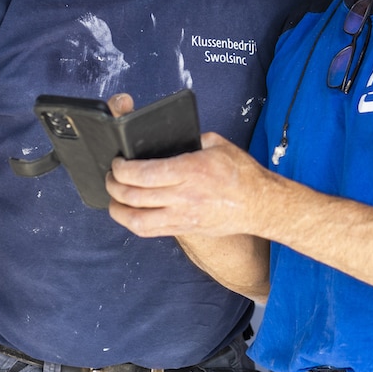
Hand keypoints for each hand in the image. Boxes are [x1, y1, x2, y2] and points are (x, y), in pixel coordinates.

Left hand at [106, 132, 270, 238]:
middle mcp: (184, 196)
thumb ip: (190, 141)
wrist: (260, 205)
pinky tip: (130, 212)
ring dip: (118, 210)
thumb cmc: (242, 174)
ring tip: (114, 198)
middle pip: (134, 196)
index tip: (117, 163)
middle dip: (114, 186)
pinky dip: (133, 223)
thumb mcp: (217, 145)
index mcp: (191, 170)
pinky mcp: (185, 229)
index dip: (121, 169)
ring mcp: (183, 217)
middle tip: (111, 177)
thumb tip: (168, 140)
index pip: (143, 174)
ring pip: (137, 221)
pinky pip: (150, 231)